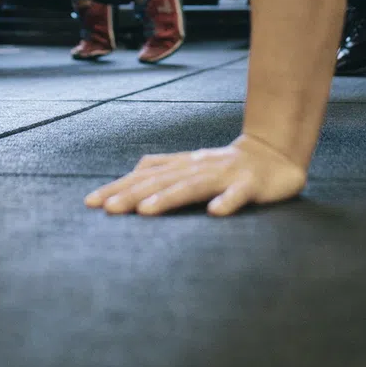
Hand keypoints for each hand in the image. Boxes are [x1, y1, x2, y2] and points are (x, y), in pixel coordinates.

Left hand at [84, 133, 307, 216]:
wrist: (275, 154)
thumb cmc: (228, 165)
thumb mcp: (193, 165)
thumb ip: (166, 166)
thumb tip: (135, 169)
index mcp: (183, 166)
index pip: (144, 177)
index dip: (118, 188)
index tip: (90, 203)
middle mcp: (198, 168)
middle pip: (162, 181)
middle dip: (133, 194)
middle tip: (108, 209)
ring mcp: (224, 176)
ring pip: (194, 186)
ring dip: (169, 197)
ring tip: (146, 211)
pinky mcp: (250, 186)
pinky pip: (238, 195)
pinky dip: (227, 202)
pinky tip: (215, 212)